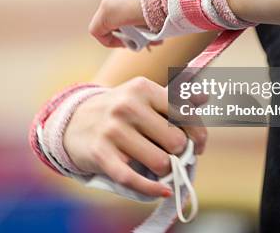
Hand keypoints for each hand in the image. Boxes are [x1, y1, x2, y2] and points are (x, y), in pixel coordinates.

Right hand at [63, 77, 207, 197]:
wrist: (74, 122)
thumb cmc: (120, 111)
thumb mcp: (144, 97)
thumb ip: (175, 99)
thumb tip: (205, 97)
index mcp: (142, 88)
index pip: (184, 113)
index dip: (198, 134)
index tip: (198, 145)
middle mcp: (127, 106)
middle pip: (175, 142)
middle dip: (179, 153)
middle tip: (172, 155)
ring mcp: (112, 130)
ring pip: (160, 162)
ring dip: (165, 170)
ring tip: (159, 166)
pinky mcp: (101, 154)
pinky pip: (134, 179)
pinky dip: (152, 188)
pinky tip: (162, 190)